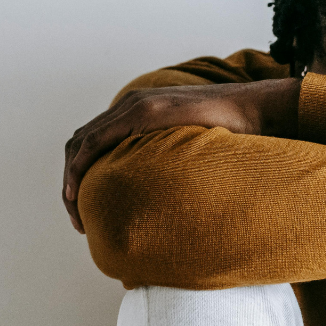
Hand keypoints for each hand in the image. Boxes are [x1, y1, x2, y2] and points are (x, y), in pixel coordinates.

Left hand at [62, 78, 300, 232]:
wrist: (256, 111)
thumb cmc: (234, 136)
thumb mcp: (193, 155)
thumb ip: (173, 168)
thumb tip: (172, 205)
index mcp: (139, 114)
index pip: (94, 143)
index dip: (81, 176)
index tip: (85, 211)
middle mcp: (131, 106)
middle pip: (80, 144)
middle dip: (69, 182)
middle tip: (77, 219)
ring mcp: (135, 106)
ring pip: (81, 144)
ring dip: (70, 180)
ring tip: (76, 214)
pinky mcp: (144, 112)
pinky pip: (96, 141)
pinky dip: (80, 167)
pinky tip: (77, 192)